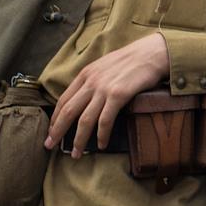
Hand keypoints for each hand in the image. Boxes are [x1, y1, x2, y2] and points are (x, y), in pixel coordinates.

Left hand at [45, 32, 168, 156]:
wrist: (154, 51)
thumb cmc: (135, 58)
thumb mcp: (107, 64)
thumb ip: (94, 79)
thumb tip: (87, 97)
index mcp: (86, 73)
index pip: (63, 100)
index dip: (55, 118)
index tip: (52, 131)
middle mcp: (91, 81)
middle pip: (68, 111)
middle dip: (57, 131)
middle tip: (50, 146)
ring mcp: (104, 89)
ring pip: (84, 120)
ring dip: (79, 139)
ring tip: (77, 153)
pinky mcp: (119, 95)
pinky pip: (105, 120)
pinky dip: (102, 135)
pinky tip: (102, 144)